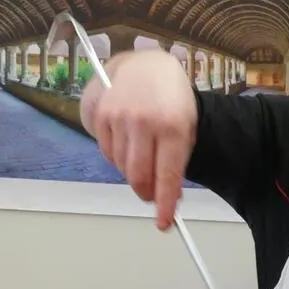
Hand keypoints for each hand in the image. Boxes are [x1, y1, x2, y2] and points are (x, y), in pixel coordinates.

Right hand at [79, 50, 196, 229]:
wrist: (145, 65)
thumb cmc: (171, 100)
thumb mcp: (186, 125)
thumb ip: (178, 160)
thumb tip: (170, 197)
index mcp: (174, 125)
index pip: (168, 174)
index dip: (164, 203)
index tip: (164, 223)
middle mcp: (145, 121)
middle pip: (139, 176)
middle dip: (146, 192)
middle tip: (151, 195)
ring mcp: (120, 117)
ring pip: (121, 167)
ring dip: (132, 173)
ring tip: (142, 158)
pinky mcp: (102, 114)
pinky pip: (107, 153)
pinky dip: (117, 158)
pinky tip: (127, 145)